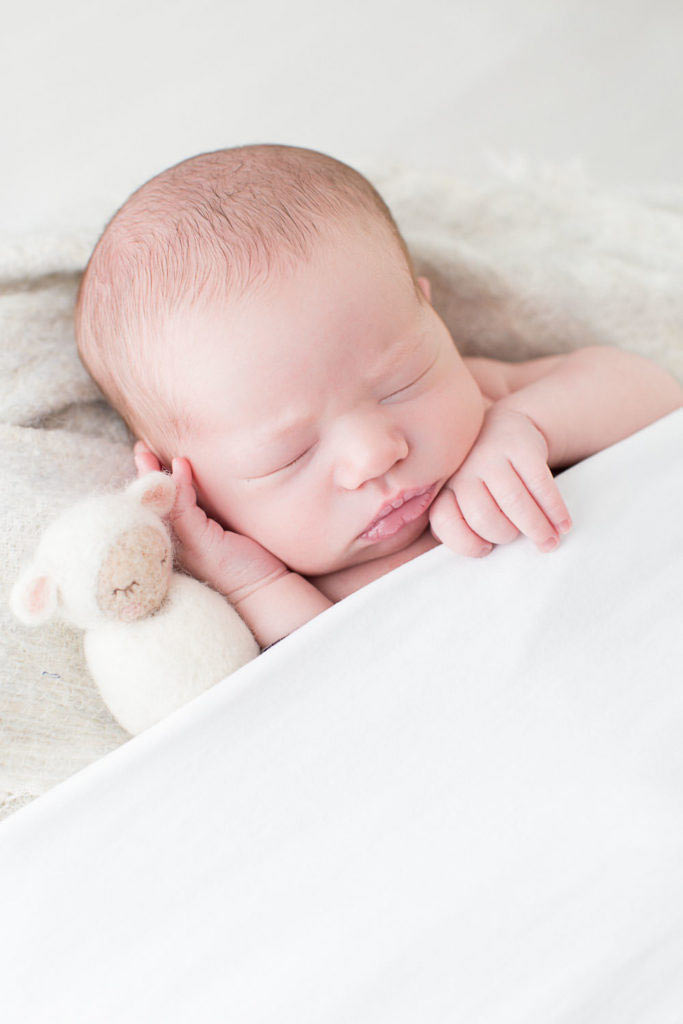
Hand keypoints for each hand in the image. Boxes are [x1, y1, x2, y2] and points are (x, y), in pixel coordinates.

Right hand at [133, 441, 289, 602]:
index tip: (144, 452)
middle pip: (151, 504)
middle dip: (142, 475)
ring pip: (161, 505)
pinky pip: (183, 510)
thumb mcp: (222, 528)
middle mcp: (176, 543)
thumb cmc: (247, 559)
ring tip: (146, 451)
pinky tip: (180, 465)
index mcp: (180, 538)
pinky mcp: (200, 544)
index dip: (149, 480)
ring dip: (153, 476)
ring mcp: (184, 545)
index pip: (158, 505)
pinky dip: (179, 486)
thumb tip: (198, 479)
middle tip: (139, 448)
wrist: (264, 588)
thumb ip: (207, 509)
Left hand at [428, 406, 572, 556]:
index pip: (445, 522)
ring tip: (550, 542)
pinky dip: (555, 510)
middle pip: (482, 516)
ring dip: (537, 528)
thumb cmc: (484, 477)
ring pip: (513, 502)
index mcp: (444, 488)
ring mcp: (491, 455)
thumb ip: (462, 524)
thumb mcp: (463, 495)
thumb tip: (483, 553)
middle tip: (521, 541)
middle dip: (506, 536)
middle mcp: (463, 470)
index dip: (466, 542)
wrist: (504, 426)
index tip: (485, 549)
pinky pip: (540, 485)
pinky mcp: (520, 446)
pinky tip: (563, 524)